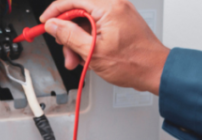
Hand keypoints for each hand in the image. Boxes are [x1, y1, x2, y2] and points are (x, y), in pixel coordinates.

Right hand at [40, 0, 169, 93]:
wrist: (155, 71)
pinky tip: (86, 55)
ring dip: (77, 39)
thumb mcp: (93, 52)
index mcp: (109, 8)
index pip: (73, 0)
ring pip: (86, 20)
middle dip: (67, 31)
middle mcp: (115, 6)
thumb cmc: (133, 63)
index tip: (45, 22)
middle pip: (79, 11)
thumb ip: (69, 36)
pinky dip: (88, 39)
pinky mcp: (120, 22)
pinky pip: (97, 25)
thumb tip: (53, 25)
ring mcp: (119, 13)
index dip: (55, 11)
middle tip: (64, 48)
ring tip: (76, 59)